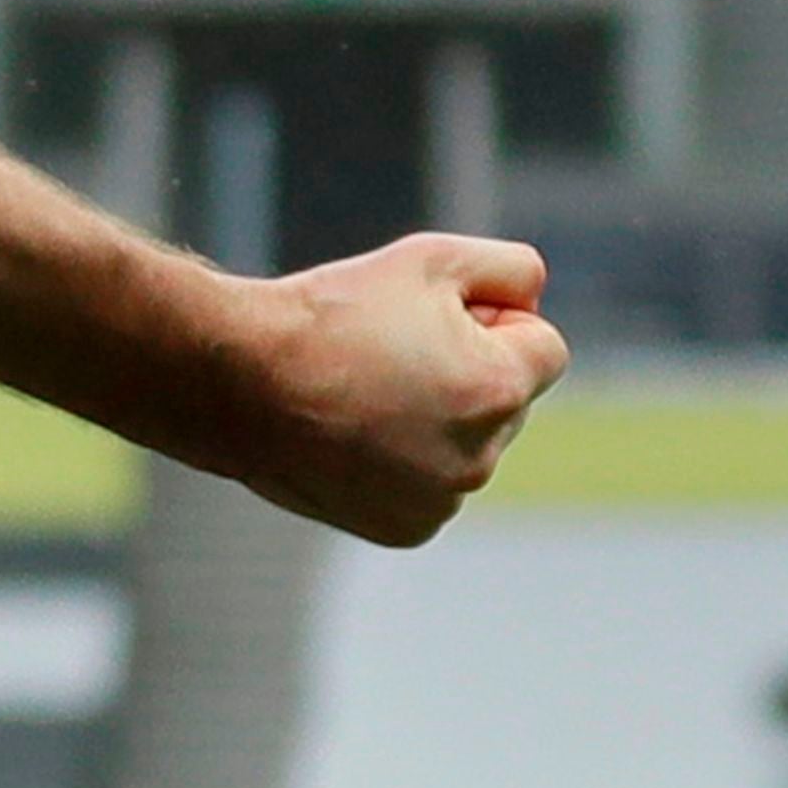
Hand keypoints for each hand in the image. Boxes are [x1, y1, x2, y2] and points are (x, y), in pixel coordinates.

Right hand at [242, 232, 567, 544]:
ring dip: (441, 418)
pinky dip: (410, 462)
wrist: (241, 383)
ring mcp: (442, 501)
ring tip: (367, 393)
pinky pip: (435, 484)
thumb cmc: (335, 315)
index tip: (435, 319)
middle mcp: (480, 458)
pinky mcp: (408, 528)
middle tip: (393, 351)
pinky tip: (357, 434)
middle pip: (509, 400)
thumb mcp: (433, 259)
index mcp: (496, 389)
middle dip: (472, 371)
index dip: (495, 321)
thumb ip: (512, 270)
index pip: (545, 348)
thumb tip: (534, 299)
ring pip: (471, 444)